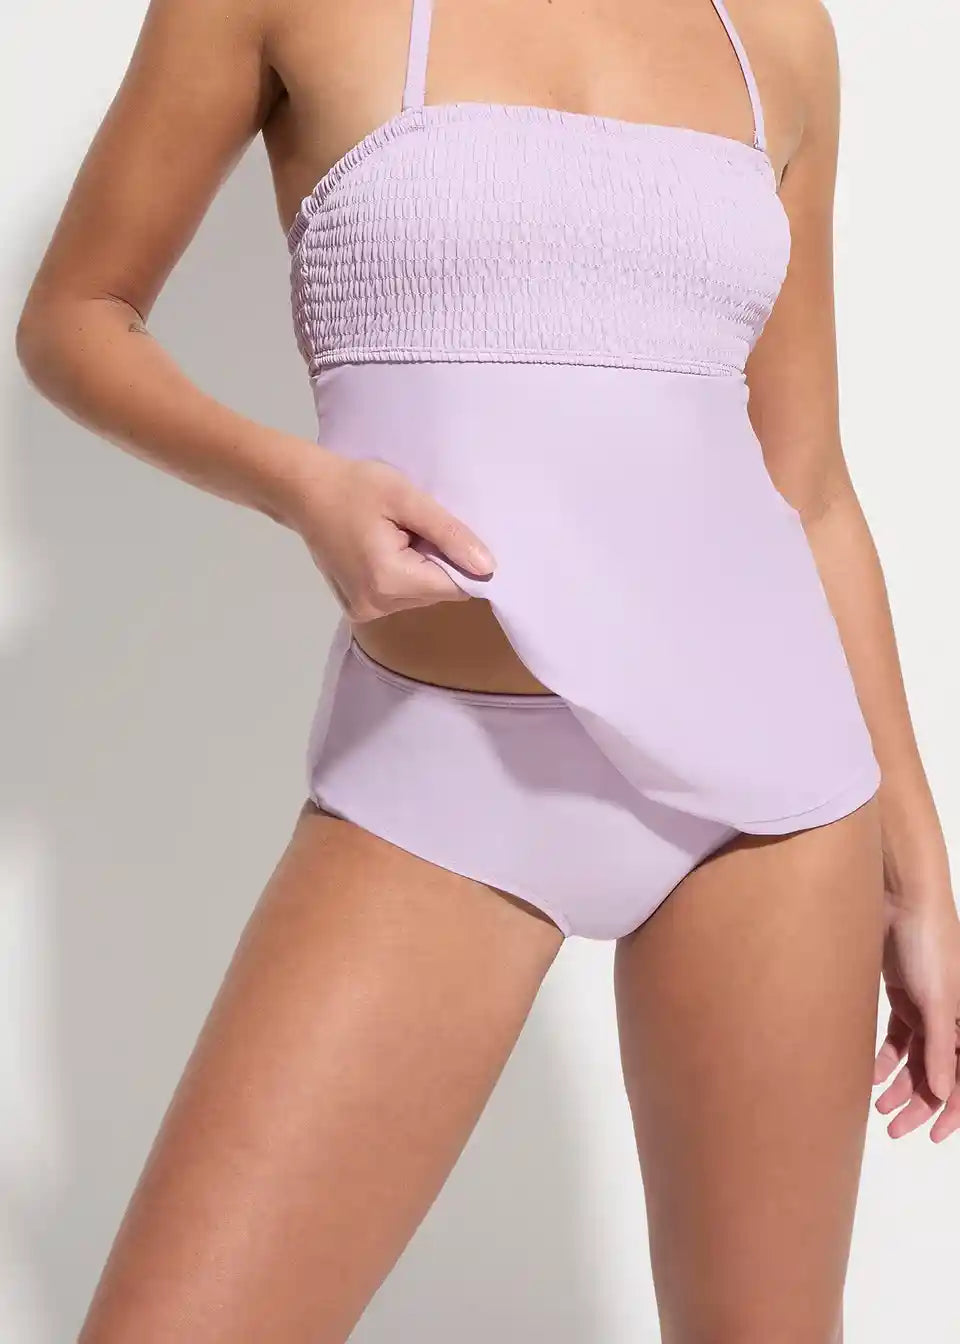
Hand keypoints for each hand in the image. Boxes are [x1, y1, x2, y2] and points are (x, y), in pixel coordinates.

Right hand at [286, 451, 494, 621]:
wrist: (303, 491)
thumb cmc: (355, 486)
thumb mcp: (407, 499)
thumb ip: (449, 533)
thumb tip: (487, 566)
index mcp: (390, 581)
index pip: (455, 587)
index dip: (460, 560)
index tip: (444, 532)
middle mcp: (377, 606)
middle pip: (436, 593)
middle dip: (437, 562)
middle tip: (412, 528)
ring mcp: (364, 612)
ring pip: (419, 596)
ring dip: (420, 569)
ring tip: (395, 536)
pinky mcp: (357, 610)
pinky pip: (399, 597)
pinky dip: (401, 576)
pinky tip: (382, 550)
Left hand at [873, 882, 959, 1141]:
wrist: (898, 898)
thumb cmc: (928, 943)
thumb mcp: (937, 998)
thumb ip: (939, 1046)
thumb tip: (942, 1092)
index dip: (952, 1111)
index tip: (930, 1137)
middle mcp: (951, 1018)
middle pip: (937, 1073)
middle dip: (918, 1104)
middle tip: (893, 1129)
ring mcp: (925, 1006)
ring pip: (915, 1058)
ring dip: (900, 1084)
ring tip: (878, 1106)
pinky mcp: (901, 994)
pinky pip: (897, 1037)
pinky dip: (886, 1058)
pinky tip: (871, 1075)